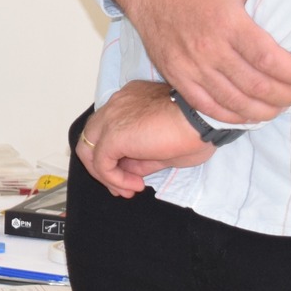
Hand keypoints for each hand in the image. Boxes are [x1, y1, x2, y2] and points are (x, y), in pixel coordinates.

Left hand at [77, 80, 215, 196]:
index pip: (110, 129)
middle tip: (123, 187)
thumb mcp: (165, 148)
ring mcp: (111, 117)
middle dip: (104, 166)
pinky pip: (100, 162)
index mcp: (130, 100)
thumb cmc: (195, 130)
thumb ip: (142, 157)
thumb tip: (129, 171)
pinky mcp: (112, 134)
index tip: (131, 175)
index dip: (115, 155)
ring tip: (127, 189)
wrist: (201, 120)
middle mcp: (116, 104)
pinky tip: (133, 185)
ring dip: (105, 175)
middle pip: (93, 137)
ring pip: (88, 148)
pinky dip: (112, 178)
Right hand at [106, 0, 290, 123]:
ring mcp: (191, 65)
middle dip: (286, 95)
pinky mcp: (177, 76)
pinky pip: (209, 107)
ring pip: (236, 102)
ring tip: (281, 106)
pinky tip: (250, 114)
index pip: (269, 58)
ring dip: (265, 110)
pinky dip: (234, 116)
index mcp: (228, 21)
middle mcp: (210, 47)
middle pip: (256, 86)